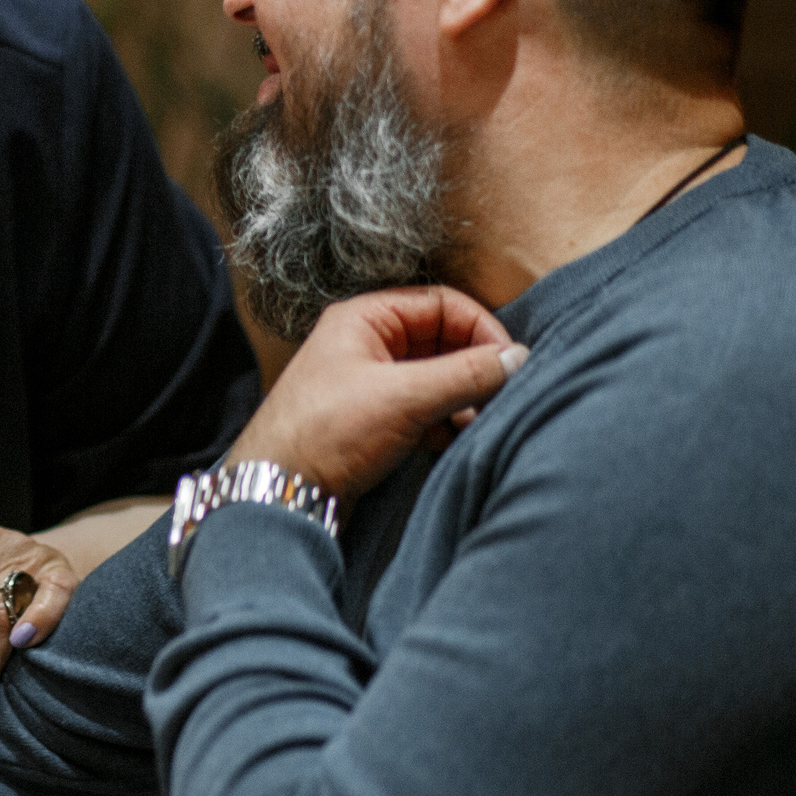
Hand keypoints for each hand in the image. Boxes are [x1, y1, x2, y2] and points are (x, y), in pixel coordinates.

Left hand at [233, 286, 526, 502]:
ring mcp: (366, 382)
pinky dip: (443, 421)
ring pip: (432, 378)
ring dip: (461, 397)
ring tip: (478, 422)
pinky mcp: (369, 419)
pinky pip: (420, 408)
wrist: (278, 491)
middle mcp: (364, 343)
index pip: (440, 303)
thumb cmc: (327, 433)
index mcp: (363, 318)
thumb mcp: (405, 397)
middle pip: (439, 340)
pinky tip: (453, 439)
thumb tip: (517, 358)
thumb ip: (465, 374)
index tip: (510, 361)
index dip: (480, 327)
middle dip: (473, 366)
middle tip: (501, 395)